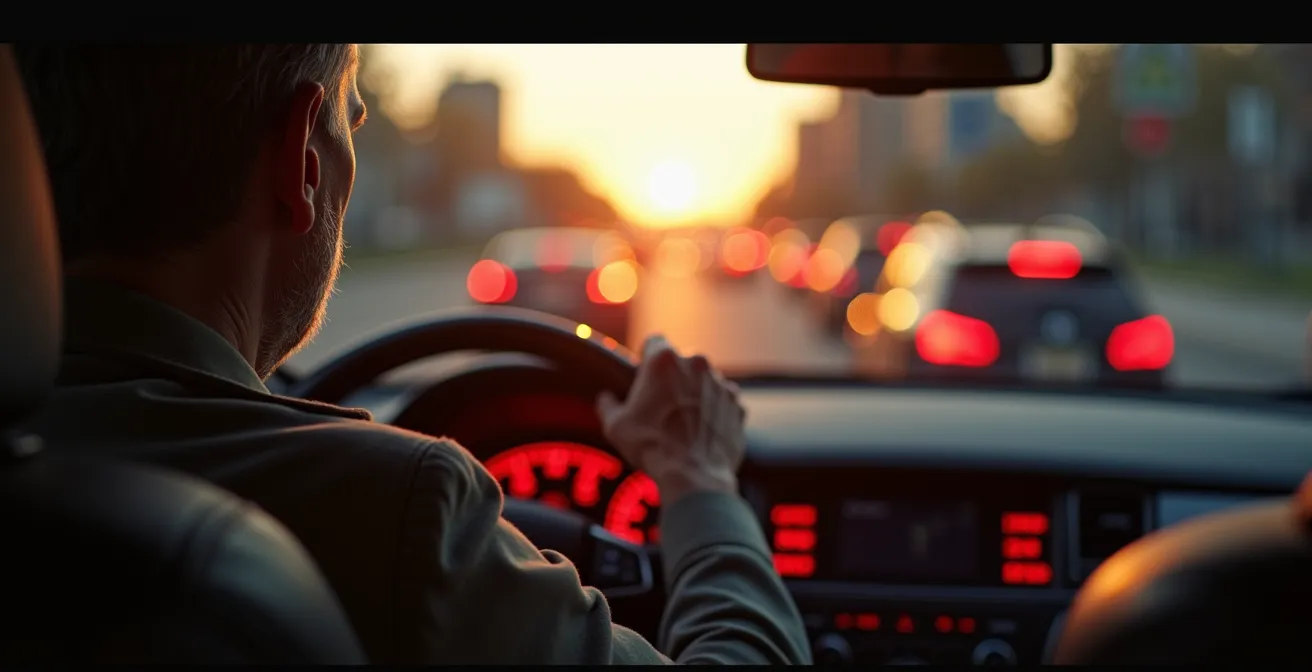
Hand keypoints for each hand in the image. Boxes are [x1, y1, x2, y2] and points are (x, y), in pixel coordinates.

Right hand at [597, 335, 745, 506]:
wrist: (693, 477)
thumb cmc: (651, 446)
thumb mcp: (615, 426)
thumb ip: (608, 405)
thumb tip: (606, 399)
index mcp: (664, 360)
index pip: (654, 342)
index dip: (647, 357)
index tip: (644, 375)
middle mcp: (697, 363)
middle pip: (682, 363)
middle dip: (673, 379)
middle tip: (662, 406)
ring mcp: (722, 384)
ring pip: (704, 382)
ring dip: (695, 395)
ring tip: (684, 425)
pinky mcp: (739, 406)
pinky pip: (723, 403)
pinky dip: (715, 414)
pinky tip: (702, 434)